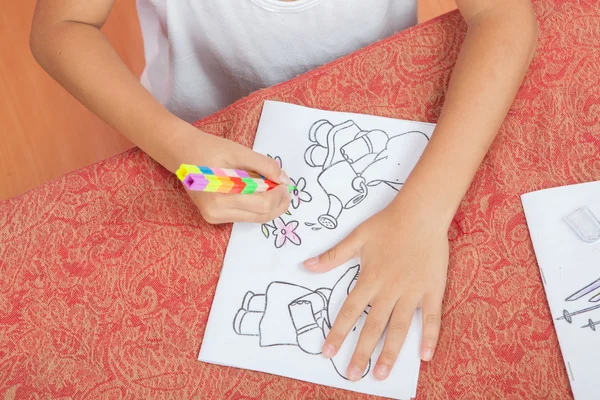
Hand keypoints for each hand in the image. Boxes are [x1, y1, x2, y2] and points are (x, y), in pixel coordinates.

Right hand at [173, 126, 290, 223]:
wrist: (181, 153)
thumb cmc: (209, 149)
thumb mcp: (239, 152)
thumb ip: (264, 166)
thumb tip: (284, 180)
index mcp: (221, 198)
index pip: (262, 205)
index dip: (279, 195)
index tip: (285, 183)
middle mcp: (216, 213)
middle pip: (260, 216)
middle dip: (278, 204)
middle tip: (285, 189)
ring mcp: (214, 218)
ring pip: (253, 218)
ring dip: (268, 206)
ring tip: (272, 188)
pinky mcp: (214, 217)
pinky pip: (243, 215)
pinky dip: (255, 206)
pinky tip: (257, 192)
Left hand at [303, 198, 448, 380]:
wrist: (421, 212)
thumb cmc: (387, 223)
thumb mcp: (356, 237)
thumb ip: (333, 256)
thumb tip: (306, 266)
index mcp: (370, 279)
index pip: (350, 312)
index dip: (338, 333)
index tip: (327, 352)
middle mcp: (389, 290)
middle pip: (373, 326)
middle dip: (361, 352)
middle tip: (353, 375)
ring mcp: (412, 291)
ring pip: (400, 327)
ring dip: (390, 352)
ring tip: (382, 374)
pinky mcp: (432, 289)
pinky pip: (432, 317)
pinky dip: (429, 336)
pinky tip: (425, 356)